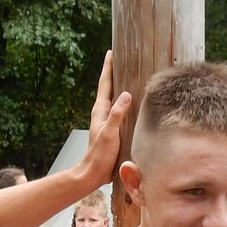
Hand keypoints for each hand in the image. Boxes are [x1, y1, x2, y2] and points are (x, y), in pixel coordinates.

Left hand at [80, 51, 132, 186]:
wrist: (93, 174)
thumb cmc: (100, 154)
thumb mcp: (109, 133)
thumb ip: (117, 114)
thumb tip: (126, 94)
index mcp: (100, 110)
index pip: (105, 84)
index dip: (108, 68)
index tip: (111, 52)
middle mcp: (102, 113)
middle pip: (109, 87)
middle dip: (115, 72)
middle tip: (123, 58)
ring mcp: (107, 121)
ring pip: (115, 98)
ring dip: (121, 86)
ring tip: (130, 74)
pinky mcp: (112, 129)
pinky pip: (120, 109)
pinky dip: (125, 101)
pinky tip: (133, 102)